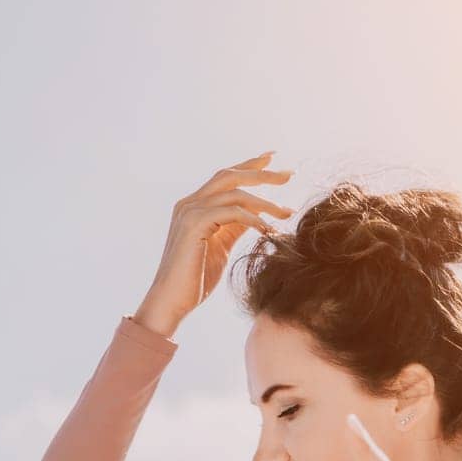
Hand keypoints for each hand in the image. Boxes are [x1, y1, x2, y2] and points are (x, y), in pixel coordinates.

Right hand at [131, 150, 295, 334]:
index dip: (250, 165)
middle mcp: (190, 203)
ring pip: (234, 193)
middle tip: (289, 175)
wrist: (171, 301)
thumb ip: (235, 226)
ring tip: (287, 212)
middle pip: (230, 176)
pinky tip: (269, 230)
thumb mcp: (221, 246)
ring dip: (265, 201)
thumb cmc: (195, 279)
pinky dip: (254, 219)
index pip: (226, 177)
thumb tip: (258, 214)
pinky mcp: (195, 225)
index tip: (273, 159)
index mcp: (195, 205)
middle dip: (262, 173)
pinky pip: (231, 213)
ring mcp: (190, 212)